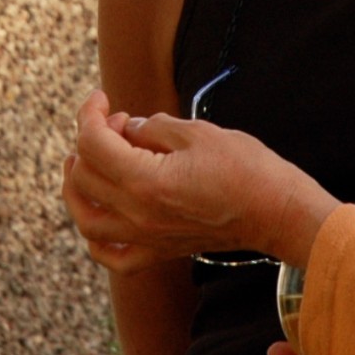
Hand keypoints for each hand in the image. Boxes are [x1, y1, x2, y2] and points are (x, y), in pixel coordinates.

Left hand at [64, 92, 339, 268]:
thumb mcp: (198, 132)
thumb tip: (129, 128)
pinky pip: (113, 256)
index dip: (90, 114)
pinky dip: (95, 239)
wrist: (278, 212)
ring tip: (86, 163)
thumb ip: (154, 128)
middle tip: (116, 123)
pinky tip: (99, 215)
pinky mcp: (160, 251)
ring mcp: (147, 238)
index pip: (94, 144)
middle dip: (89, 142)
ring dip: (77, 189)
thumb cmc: (246, 169)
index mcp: (146, 181)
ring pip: (87, 220)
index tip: (101, 98)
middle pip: (85, 178)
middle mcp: (139, 215)